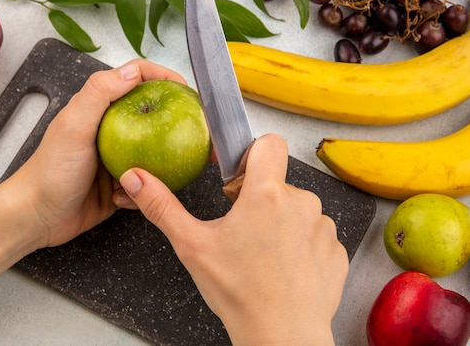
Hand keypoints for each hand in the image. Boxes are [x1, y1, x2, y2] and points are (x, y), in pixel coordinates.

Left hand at [19, 59, 186, 247]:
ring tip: (162, 175)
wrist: (37, 217)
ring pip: (157, 152)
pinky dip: (142, 192)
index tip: (188, 91)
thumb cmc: (50, 171)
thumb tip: (133, 71)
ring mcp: (119, 156)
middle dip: (177, 123)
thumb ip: (99, 94)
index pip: (138, 79)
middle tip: (198, 136)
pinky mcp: (123, 183)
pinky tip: (125, 198)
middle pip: (155, 113)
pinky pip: (147, 183)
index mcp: (100, 106)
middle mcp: (113, 127)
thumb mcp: (74, 126)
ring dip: (160, 166)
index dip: (165, 77)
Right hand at [117, 134, 348, 344]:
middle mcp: (301, 203)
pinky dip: (301, 246)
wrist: (281, 337)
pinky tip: (283, 268)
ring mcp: (322, 227)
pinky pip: (315, 235)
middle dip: (259, 198)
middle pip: (277, 182)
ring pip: (297, 209)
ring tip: (263, 255)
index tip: (238, 180)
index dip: (251, 155)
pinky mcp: (335, 251)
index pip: (269, 143)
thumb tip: (135, 178)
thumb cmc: (239, 293)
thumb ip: (161, 206)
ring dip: (281, 222)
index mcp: (266, 194)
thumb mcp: (191, 245)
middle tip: (241, 231)